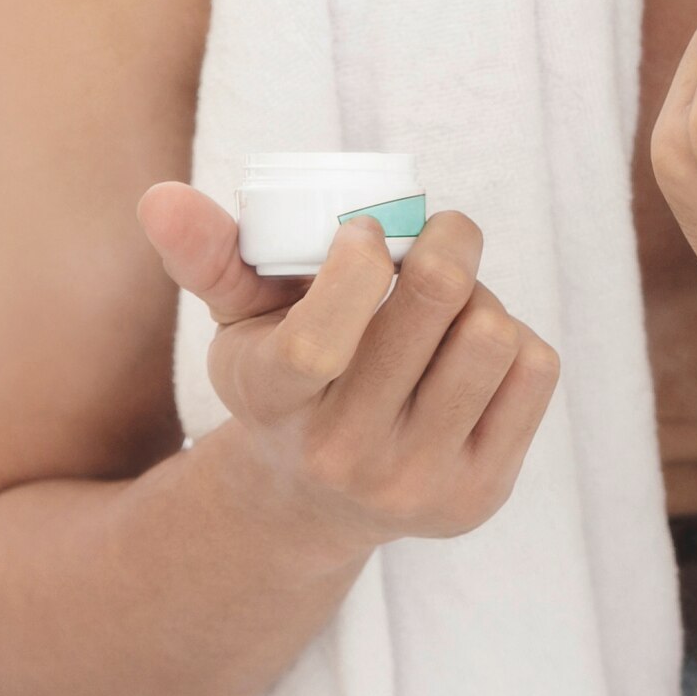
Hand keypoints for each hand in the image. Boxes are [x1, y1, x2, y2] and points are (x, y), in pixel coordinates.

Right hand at [137, 185, 561, 555]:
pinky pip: (535, 371)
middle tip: (438, 234)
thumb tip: (161, 197)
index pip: (322, 339)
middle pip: (440, 304)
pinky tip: (472, 352)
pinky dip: (516, 341)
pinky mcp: (481, 493)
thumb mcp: (237, 321)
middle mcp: (344, 454)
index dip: (362, 261)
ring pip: (495, 334)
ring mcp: (416, 483)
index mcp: (274, 404)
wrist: (317, 499)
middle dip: (449, 241)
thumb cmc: (285, 379)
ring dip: (484, 295)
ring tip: (452, 305)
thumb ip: (208, 255)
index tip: (368, 232)